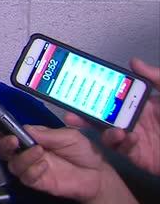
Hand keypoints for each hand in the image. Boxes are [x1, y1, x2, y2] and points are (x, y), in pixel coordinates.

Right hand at [0, 125, 136, 202]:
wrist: (98, 173)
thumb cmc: (83, 151)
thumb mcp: (67, 135)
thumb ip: (46, 133)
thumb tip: (24, 128)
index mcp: (32, 139)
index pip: (9, 134)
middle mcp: (27, 153)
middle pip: (5, 150)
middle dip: (3, 144)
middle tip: (11, 139)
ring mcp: (32, 168)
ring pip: (14, 164)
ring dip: (23, 156)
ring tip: (39, 151)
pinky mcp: (38, 182)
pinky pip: (26, 177)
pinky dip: (33, 169)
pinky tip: (44, 165)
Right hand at [65, 57, 159, 174]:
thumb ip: (155, 78)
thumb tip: (134, 62)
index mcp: (143, 104)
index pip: (114, 94)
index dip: (96, 89)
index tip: (79, 83)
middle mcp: (135, 119)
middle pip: (103, 113)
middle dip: (83, 109)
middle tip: (68, 105)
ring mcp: (134, 137)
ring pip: (106, 130)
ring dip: (95, 126)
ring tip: (87, 121)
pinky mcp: (136, 155)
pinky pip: (120, 147)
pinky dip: (118, 141)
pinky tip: (123, 135)